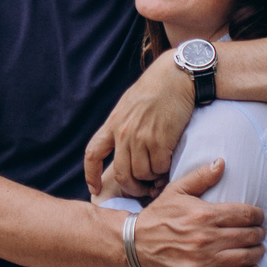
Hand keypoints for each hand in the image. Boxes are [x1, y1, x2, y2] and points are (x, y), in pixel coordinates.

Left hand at [85, 49, 194, 198]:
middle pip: (121, 174)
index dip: (90, 175)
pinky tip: (169, 161)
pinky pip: (159, 168)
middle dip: (132, 187)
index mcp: (113, 123)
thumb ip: (122, 125)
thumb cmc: (156, 88)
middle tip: (142, 189)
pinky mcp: (160, 141)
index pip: (93, 153)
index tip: (94, 189)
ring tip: (159, 170)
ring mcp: (141, 137)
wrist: (176, 76)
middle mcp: (123, 133)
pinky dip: (164, 170)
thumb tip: (122, 146)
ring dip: (151, 178)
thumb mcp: (129, 104)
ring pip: (142, 174)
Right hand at [131, 159, 263, 266]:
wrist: (134, 242)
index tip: (258, 216)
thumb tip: (222, 162)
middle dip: (259, 233)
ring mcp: (204, 260)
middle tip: (259, 232)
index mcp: (205, 214)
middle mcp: (207, 238)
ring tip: (257, 249)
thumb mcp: (176, 190)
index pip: (245, 214)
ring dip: (257, 252)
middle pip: (249, 236)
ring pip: (245, 257)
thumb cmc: (158, 215)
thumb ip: (201, 176)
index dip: (258, 215)